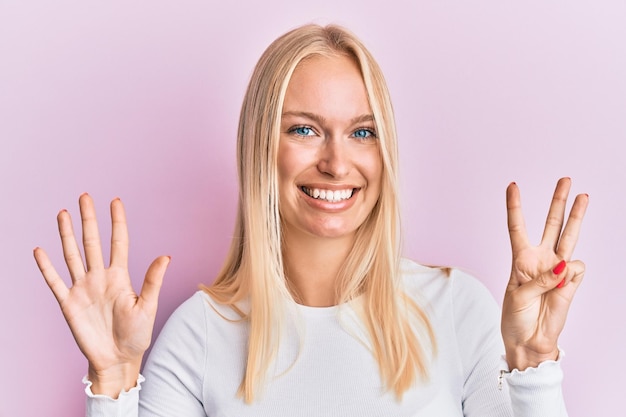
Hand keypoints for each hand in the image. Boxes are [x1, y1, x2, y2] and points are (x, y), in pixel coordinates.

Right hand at [33, 194, 169, 396]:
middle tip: (84, 196)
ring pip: (72, 255)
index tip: (115, 201)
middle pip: (92, 242)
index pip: (118, 242)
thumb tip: (166, 255)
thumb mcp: (148, 306)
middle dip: (88, 219)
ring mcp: (83, 289)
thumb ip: (153, 280)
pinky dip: (47, 266)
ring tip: (63, 213)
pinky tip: (40, 249)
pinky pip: (55, 281)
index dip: (117, 221)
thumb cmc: (137, 335)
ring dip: (67, 235)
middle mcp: (100, 277)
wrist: (118, 360)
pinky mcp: (69, 303)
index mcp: (120, 276)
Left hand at [501, 178, 587, 370]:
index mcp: (520, 259)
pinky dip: (570, 275)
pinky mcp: (571, 282)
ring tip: (584, 195)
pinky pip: (576, 269)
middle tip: (566, 179)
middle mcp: (540, 259)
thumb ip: (539, 280)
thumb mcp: (517, 296)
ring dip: (576, 216)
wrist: (529, 341)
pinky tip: (563, 285)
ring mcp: (557, 269)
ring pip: (569, 236)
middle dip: (558, 202)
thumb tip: (564, 266)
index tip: (512, 185)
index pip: (517, 227)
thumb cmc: (516, 317)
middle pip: (550, 224)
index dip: (515, 206)